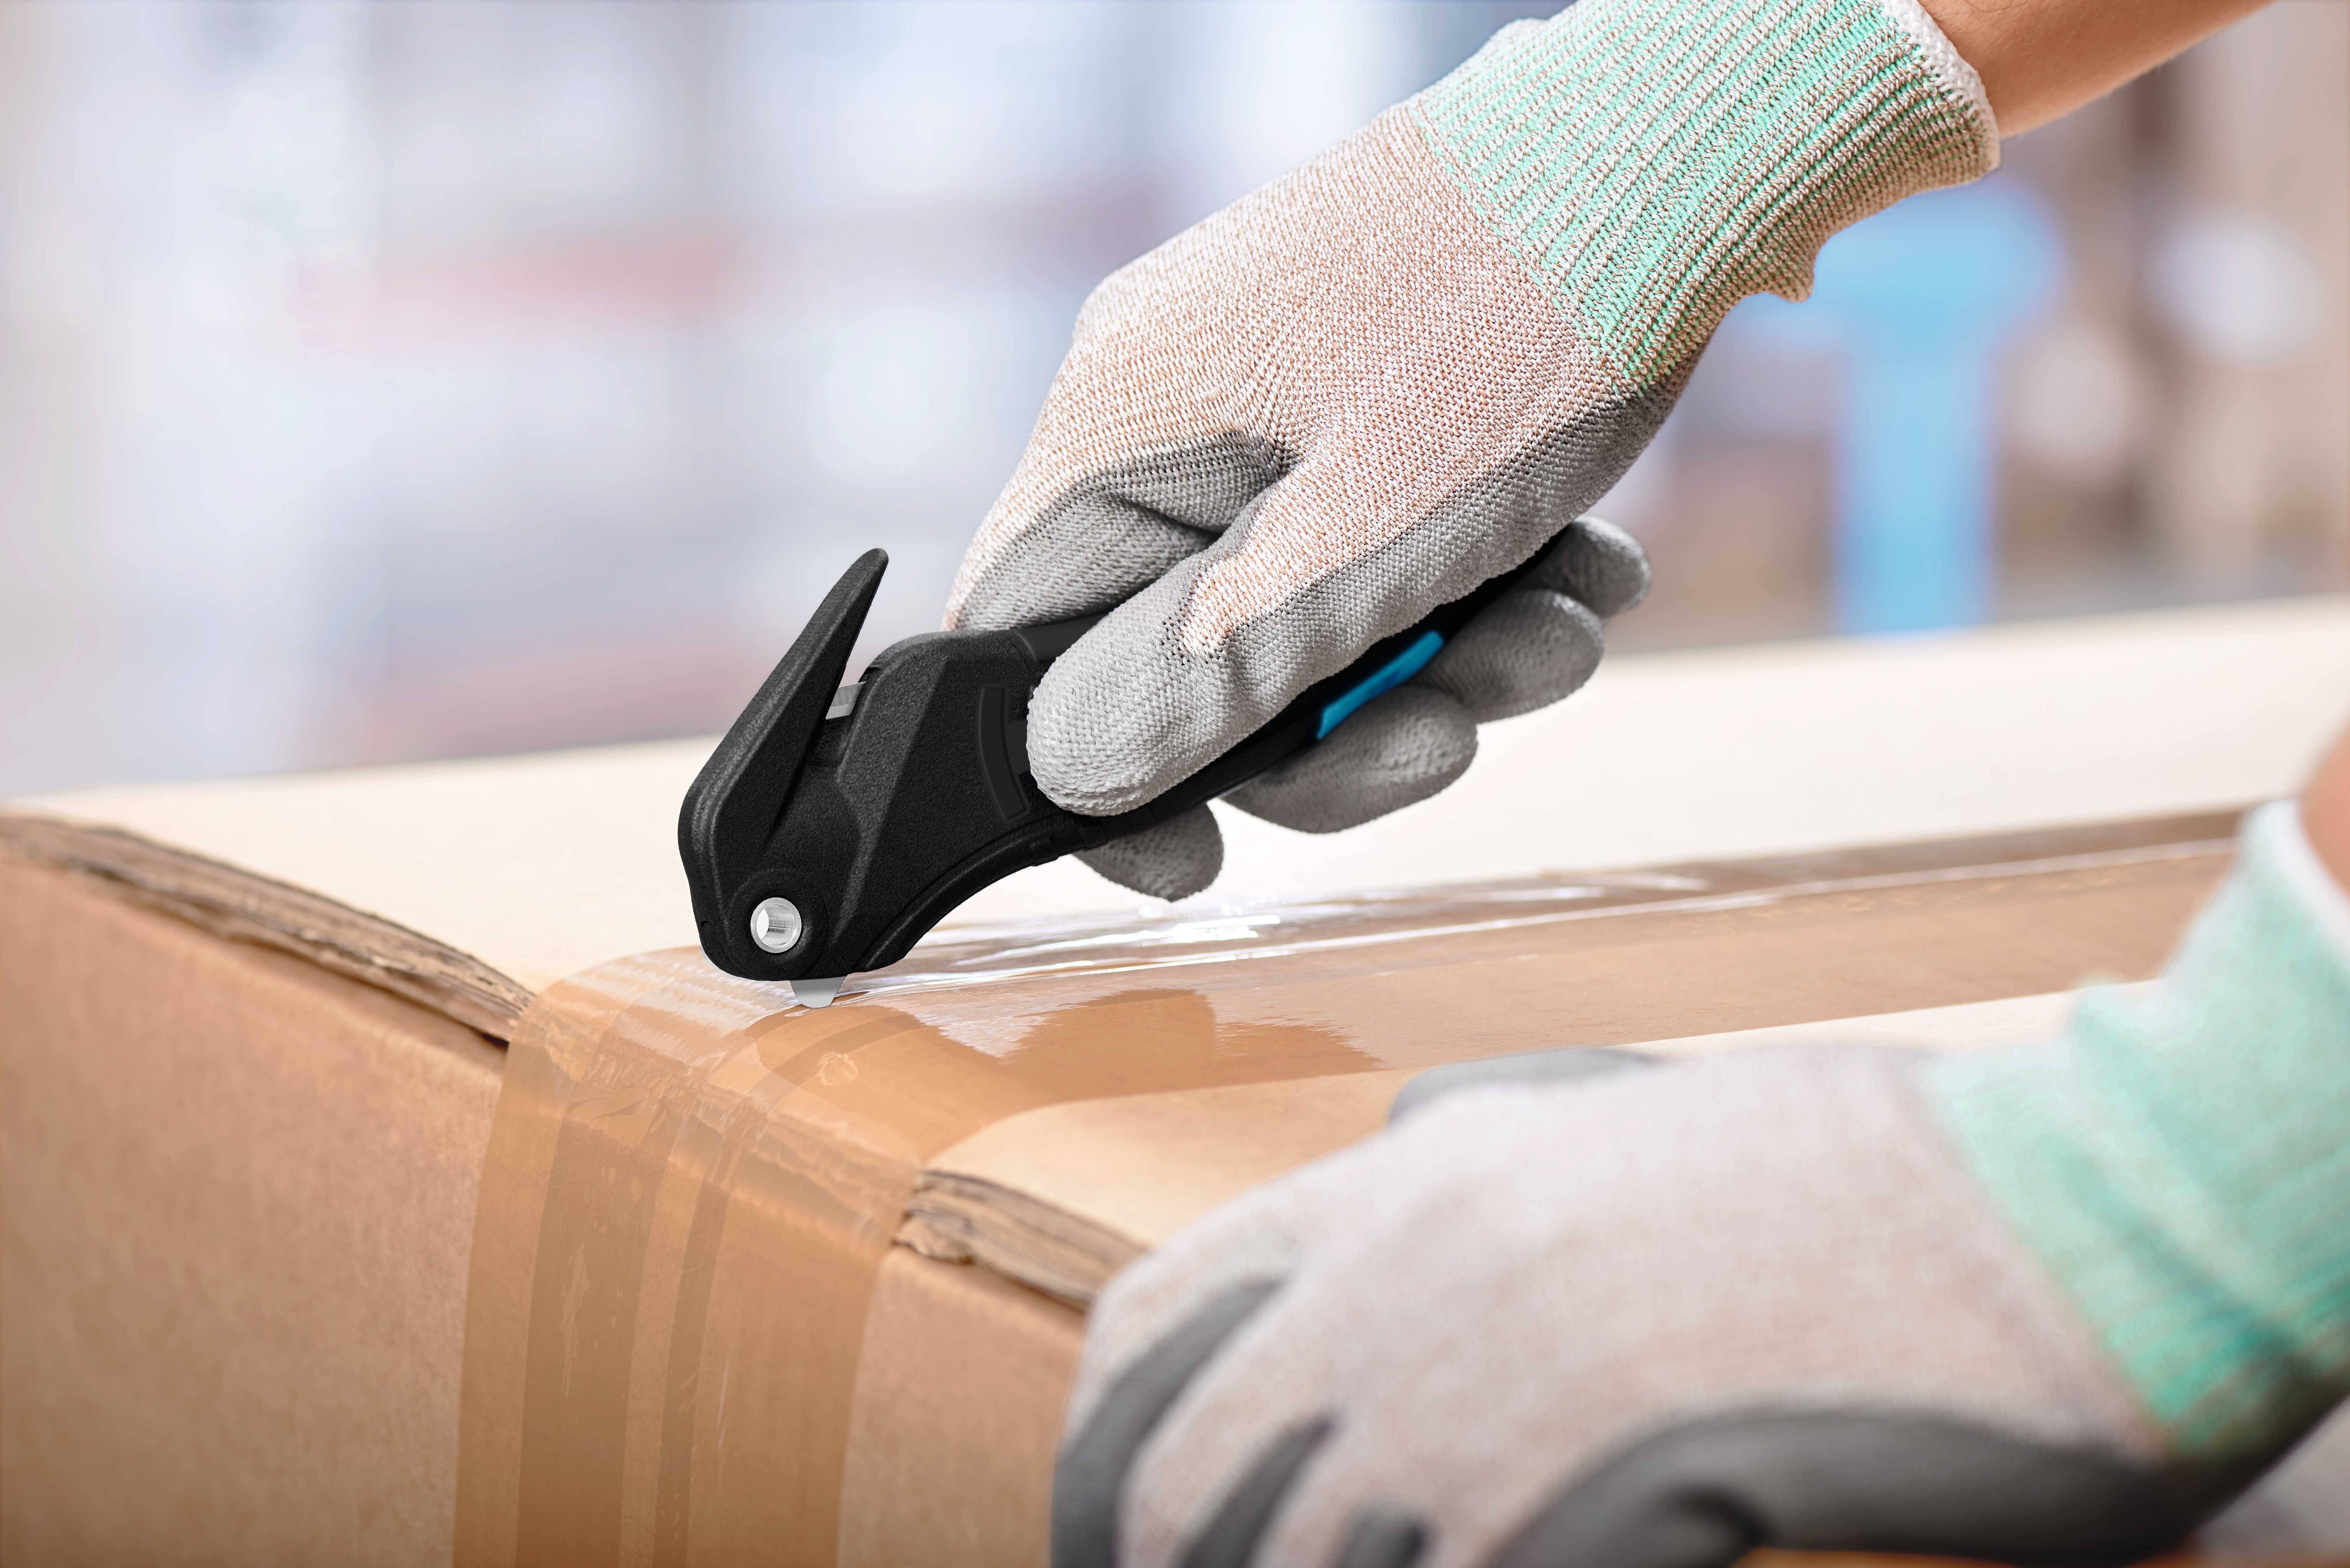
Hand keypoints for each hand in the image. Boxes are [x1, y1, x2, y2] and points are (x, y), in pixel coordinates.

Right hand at [947, 0, 1994, 899]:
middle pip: (1191, 647)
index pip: (1023, 636)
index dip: (1097, 775)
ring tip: (1569, 625)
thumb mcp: (1365, 536)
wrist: (1683, 149)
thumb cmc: (1521, 323)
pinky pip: (1383, 543)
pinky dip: (1480, 583)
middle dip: (1337, 718)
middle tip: (1457, 732)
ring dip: (1446, 656)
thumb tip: (1065, 775)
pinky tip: (1585, 569)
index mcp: (1122, 427)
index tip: (1196, 862)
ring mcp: (1271, 402)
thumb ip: (1208, 666)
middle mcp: (1173, 411)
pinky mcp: (1367, 402)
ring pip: (1310, 608)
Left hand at [1053, 794, 2349, 1565]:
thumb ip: (1468, 1148)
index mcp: (1411, 1183)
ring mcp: (1487, 1390)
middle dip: (1166, 1564)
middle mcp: (1409, 1277)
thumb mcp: (1615, 1124)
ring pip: (1299, 1560)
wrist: (2060, 1211)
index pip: (1152, 1330)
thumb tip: (1372, 1180)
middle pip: (1181, 1484)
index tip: (1113, 1536)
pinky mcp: (1588, 1495)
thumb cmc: (1858, 1174)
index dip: (1108, 1454)